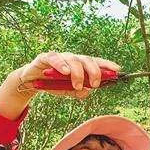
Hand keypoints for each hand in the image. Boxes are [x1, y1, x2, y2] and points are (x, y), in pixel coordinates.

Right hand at [0, 52, 120, 119]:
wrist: (31, 81)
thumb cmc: (53, 84)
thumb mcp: (68, 91)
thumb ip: (78, 91)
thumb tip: (87, 91)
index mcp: (80, 65)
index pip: (96, 62)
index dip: (107, 65)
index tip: (117, 70)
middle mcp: (72, 58)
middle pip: (87, 59)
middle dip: (94, 71)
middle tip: (95, 84)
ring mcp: (59, 57)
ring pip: (73, 59)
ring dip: (78, 73)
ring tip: (78, 85)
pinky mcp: (45, 57)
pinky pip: (54, 58)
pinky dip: (61, 65)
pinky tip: (65, 72)